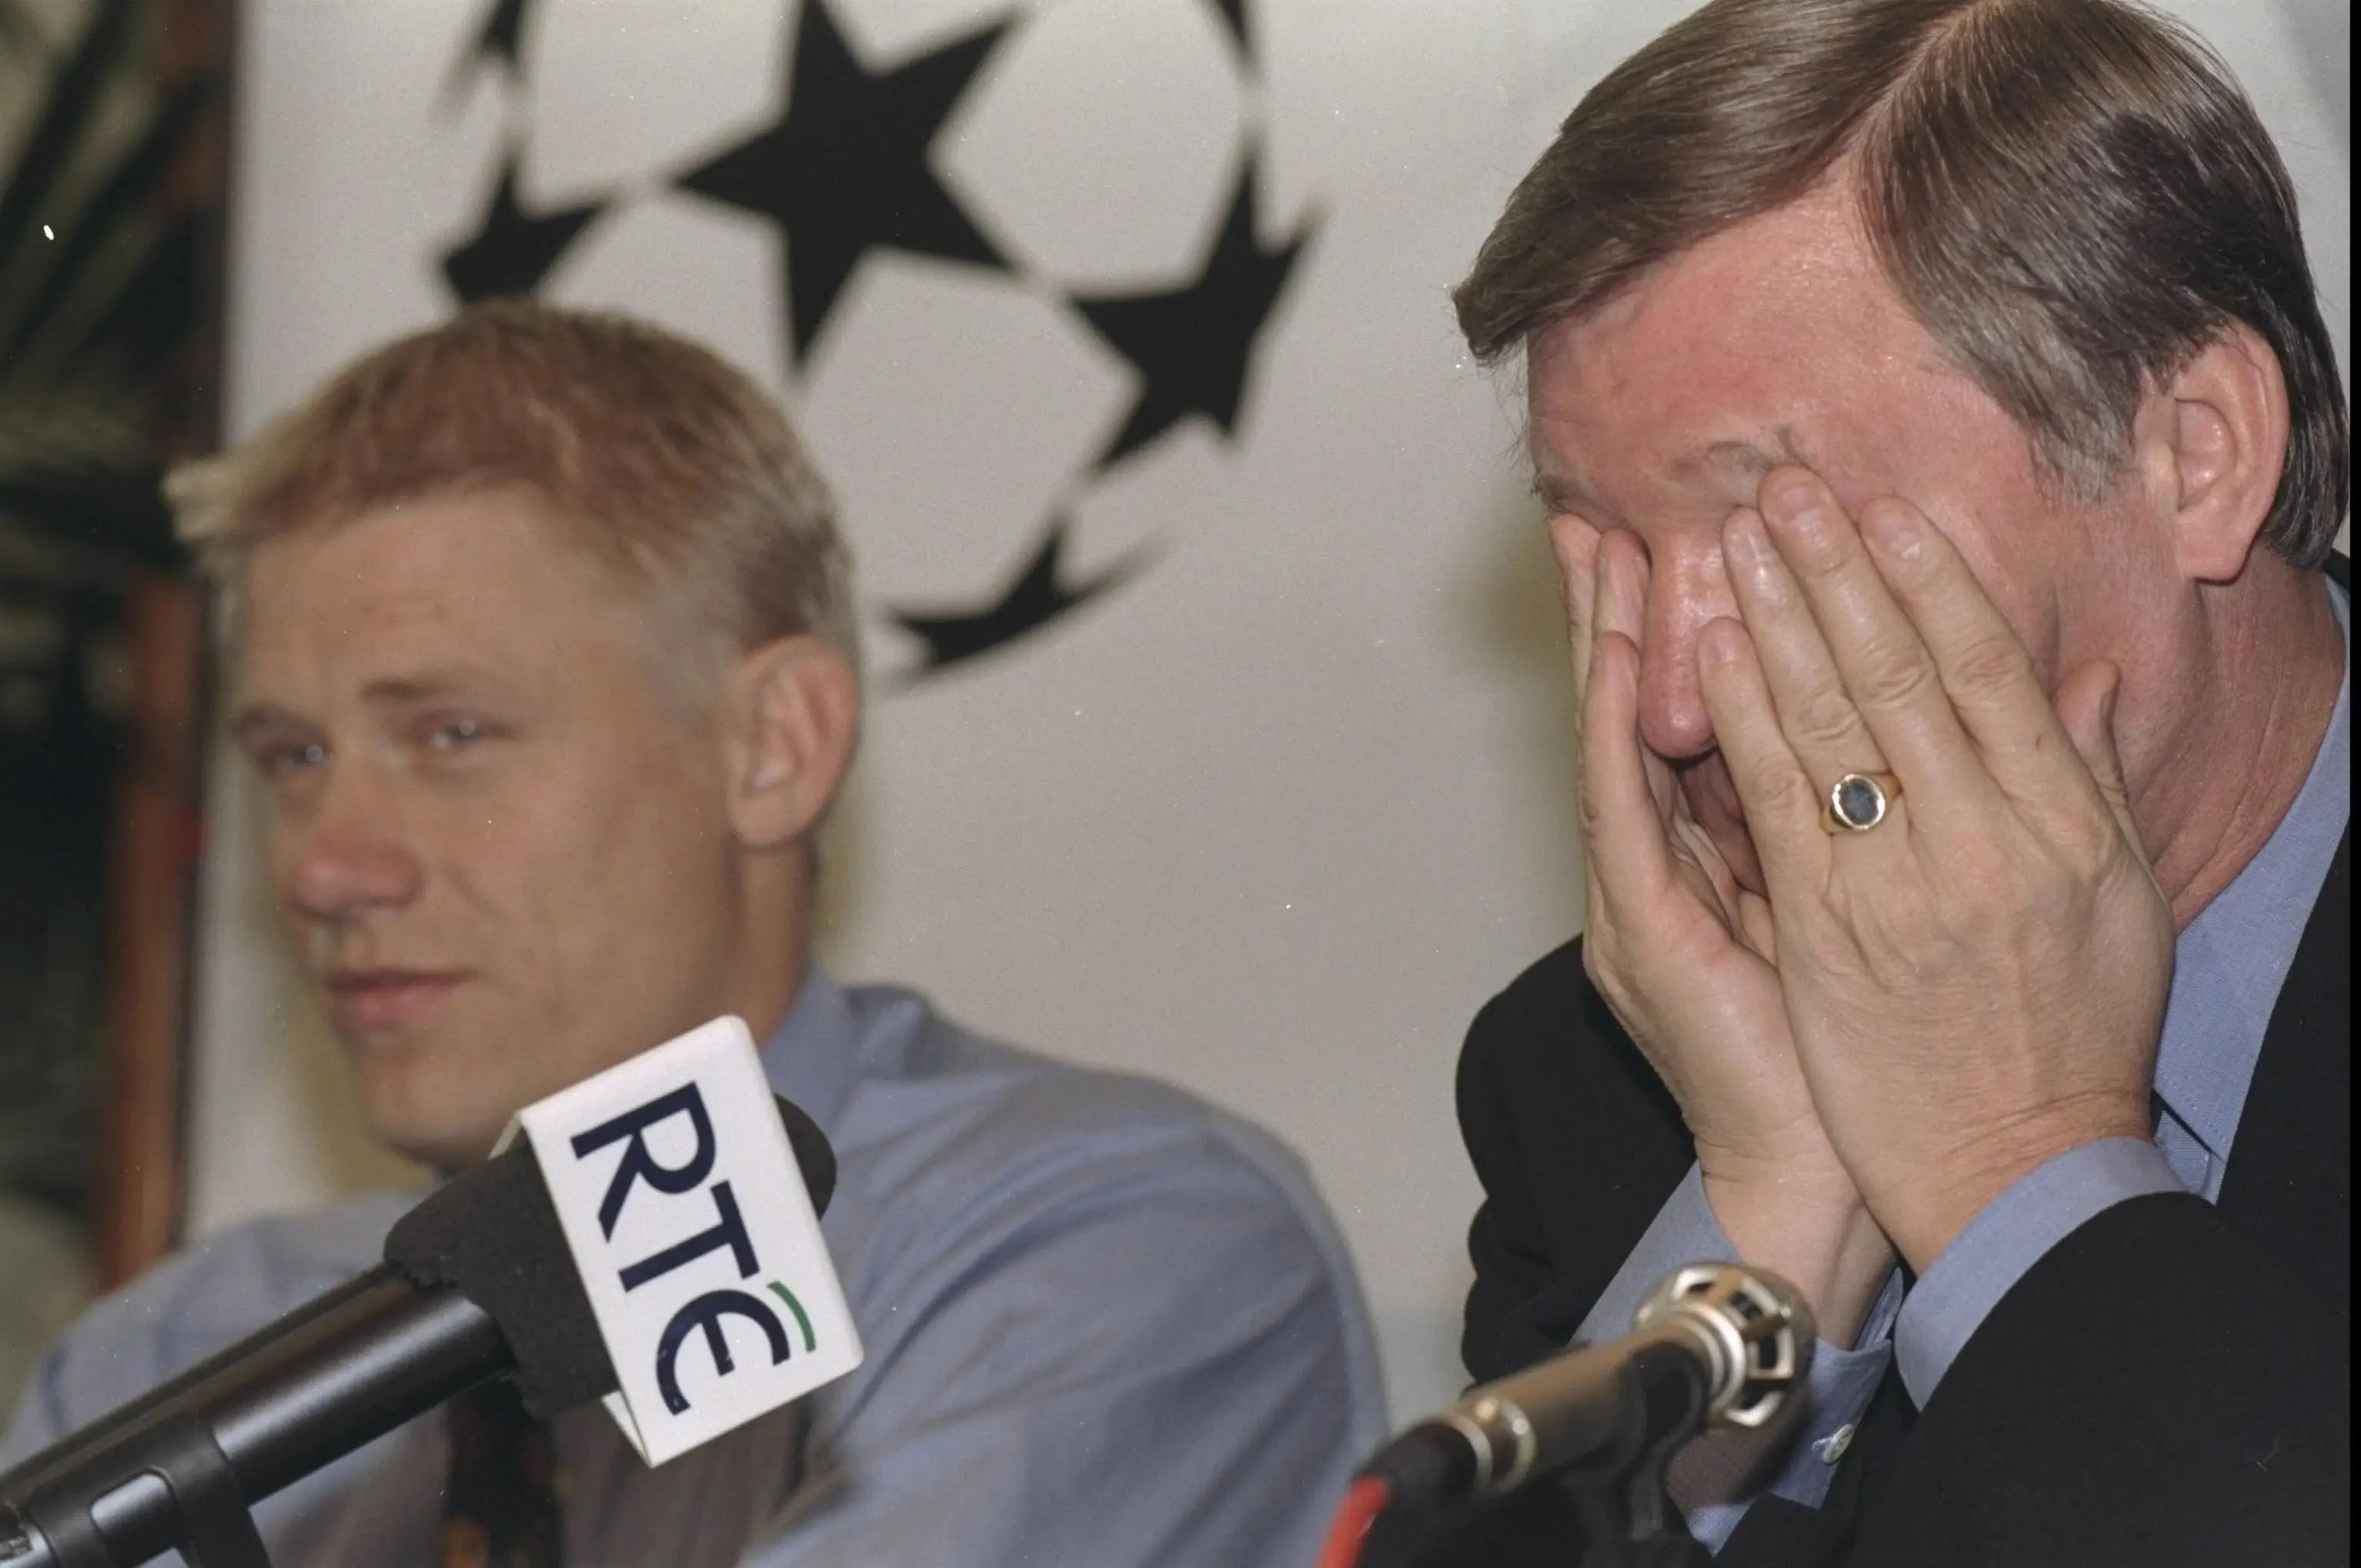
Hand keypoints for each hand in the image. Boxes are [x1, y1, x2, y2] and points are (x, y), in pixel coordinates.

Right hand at [1553, 514, 1893, 1338]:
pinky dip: (1618, 725)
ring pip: (1615, 744)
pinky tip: (1619, 654)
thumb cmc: (1853, 1057)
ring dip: (1606, 643)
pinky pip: (1622, 804)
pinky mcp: (1640, 930)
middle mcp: (1662, 869)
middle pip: (1635, 717)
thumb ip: (1850, 823)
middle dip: (1618, 614)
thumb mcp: (1857, 910)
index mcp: (1717, 860)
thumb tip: (1892, 732)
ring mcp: (1638, 897)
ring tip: (1598, 550)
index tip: (1694, 543)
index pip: (1699, 724)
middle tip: (1600, 517)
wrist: (1818, 1176)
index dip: (1689, 634)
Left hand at [1698, 471, 2172, 1270]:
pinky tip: (1718, 652)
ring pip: (1825, 720)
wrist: (2009, 1166)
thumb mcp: (2116, 904)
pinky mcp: (1820, 929)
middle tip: (1784, 488)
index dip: (1930, 578)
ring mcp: (1893, 884)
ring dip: (1775, 617)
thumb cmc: (2069, 1036)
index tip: (1886, 507)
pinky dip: (1744, 716)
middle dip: (1833, 571)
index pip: (1985, 666)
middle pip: (1894, 673)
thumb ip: (2086, 785)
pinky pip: (1776, 801)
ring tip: (1731, 541)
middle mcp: (1979, 840)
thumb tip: (2080, 679)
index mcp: (2060, 823)